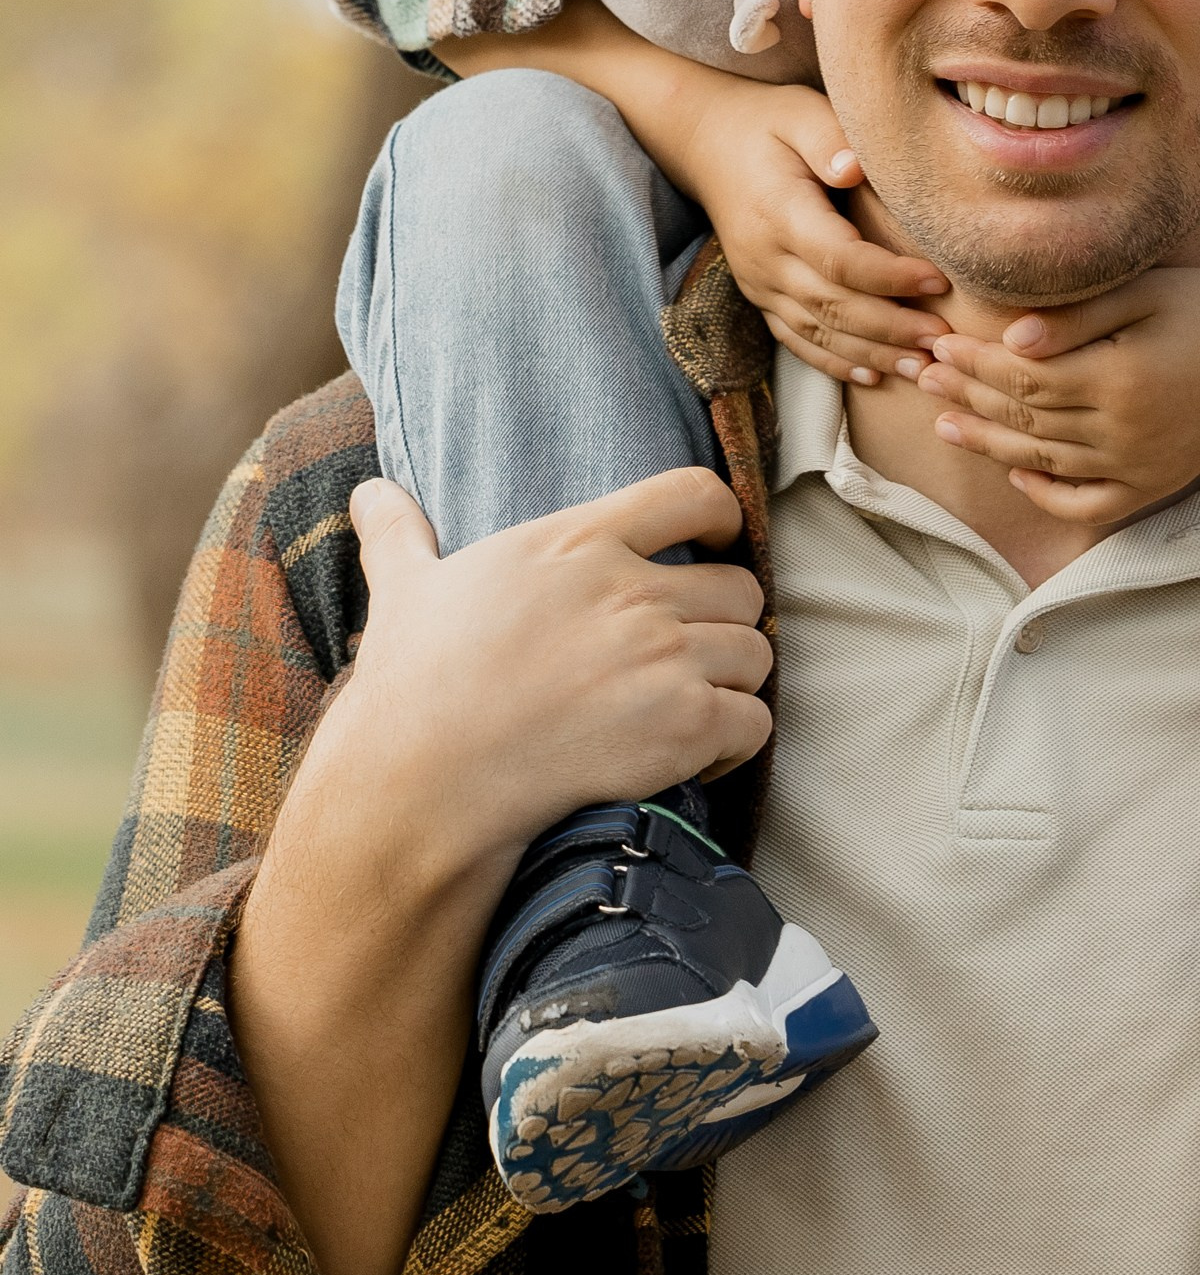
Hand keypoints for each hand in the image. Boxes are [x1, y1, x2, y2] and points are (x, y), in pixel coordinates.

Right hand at [337, 468, 776, 870]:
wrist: (423, 783)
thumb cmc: (412, 687)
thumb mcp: (404, 590)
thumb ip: (400, 534)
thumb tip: (369, 491)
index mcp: (578, 542)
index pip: (695, 492)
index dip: (720, 516)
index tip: (715, 542)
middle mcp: (632, 591)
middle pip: (740, 585)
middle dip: (725, 619)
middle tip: (692, 653)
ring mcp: (663, 656)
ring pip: (755, 653)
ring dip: (733, 681)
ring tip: (694, 706)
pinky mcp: (682, 724)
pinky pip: (754, 720)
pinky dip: (737, 738)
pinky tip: (700, 753)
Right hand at [438, 0, 949, 383]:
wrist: (705, 141)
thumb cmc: (766, 123)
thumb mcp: (798, 111)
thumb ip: (827, 136)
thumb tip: (855, 168)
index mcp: (780, 211)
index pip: (840, 258)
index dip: (890, 276)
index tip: (939, 281)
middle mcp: (766, 257)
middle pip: (834, 306)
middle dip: (893, 327)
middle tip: (946, 341)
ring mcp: (759, 282)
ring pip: (818, 332)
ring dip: (872, 353)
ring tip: (923, 369)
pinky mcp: (760, 294)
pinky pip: (796, 338)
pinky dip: (835, 360)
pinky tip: (874, 373)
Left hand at [911, 166, 1199, 523]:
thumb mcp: (1143, 290)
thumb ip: (1076, 315)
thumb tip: (1009, 340)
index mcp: (1122, 378)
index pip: (1025, 378)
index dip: (975, 361)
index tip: (940, 341)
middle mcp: (1129, 433)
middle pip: (1026, 419)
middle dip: (969, 396)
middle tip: (922, 374)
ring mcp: (1142, 466)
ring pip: (1045, 462)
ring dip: (988, 445)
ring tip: (944, 424)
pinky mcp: (1154, 484)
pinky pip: (1087, 504)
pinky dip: (1047, 494)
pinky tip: (1014, 472)